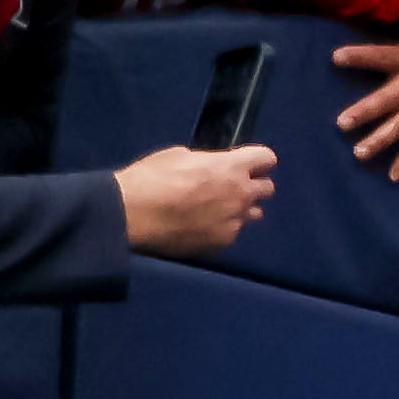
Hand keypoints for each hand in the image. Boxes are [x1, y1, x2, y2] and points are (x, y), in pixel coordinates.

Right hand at [111, 145, 272, 260]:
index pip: (267, 158)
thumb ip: (206, 161)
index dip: (258, 160)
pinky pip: (232, 232)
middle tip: (233, 185)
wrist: (131, 215)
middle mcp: (240, 195)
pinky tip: (201, 225)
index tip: (247, 162)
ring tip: (217, 208)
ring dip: (241, 208)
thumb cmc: (150, 179)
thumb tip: (213, 166)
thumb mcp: (178, 156)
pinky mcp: (222, 242)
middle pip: (267, 188)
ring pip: (253, 213)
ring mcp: (233, 221)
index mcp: (231, 167)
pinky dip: (222, 227)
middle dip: (253, 185)